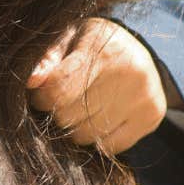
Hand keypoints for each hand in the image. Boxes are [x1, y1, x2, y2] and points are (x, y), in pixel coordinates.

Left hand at [26, 18, 166, 155]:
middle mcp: (129, 73)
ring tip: (82, 106)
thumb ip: (48, 58)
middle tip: (64, 99)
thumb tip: (32, 81)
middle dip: (58, 112)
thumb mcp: (70, 37)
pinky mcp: (152, 117)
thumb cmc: (94, 44)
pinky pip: (109, 147)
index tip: (42, 94)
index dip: (41, 98)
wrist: (142, 51)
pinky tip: (100, 117)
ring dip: (76, 127)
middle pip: (69, 116)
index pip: (57, 91)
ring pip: (86, 135)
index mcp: (104, 50)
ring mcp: (143, 97)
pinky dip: (98, 138)